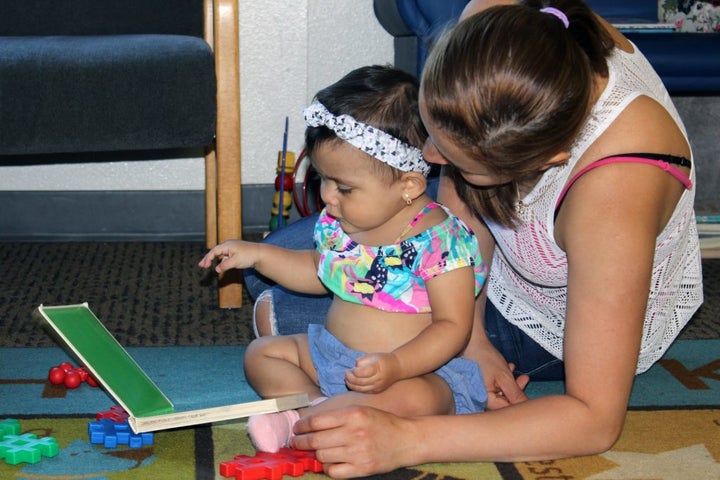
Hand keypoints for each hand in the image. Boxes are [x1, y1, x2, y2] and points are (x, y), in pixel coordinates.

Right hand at [197, 240, 257, 272]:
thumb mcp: (235, 262)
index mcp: (227, 245)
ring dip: (214, 260)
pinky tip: (220, 266)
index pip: (214, 251)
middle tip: (201, 265)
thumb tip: (216, 269)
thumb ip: (224, 266)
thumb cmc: (248, 256)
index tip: (203, 265)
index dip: (207, 258)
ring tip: (207, 265)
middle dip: (208, 258)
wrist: (261, 254)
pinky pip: (226, 256)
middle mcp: (229, 245)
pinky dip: (221, 261)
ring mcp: (233, 248)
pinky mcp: (237, 252)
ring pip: (220, 254)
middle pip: (215, 251)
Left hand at [292, 405, 416, 477]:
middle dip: (300, 442)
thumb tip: (309, 424)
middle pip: (316, 440)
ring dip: (315, 454)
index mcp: (353, 414)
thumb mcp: (360, 410)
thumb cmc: (381, 422)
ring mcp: (358, 452)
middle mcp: (355, 433)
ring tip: (315, 451)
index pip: (317, 421)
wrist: (406, 439)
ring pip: (322, 456)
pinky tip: (329, 462)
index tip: (296, 429)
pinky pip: (334, 471)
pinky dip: (327, 467)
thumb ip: (337, 416)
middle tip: (296, 442)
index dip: (302, 426)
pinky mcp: (362, 468)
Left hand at [344, 353, 400, 393]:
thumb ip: (362, 361)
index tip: (350, 368)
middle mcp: (378, 379)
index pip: (362, 373)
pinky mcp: (377, 391)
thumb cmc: (383, 359)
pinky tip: (353, 384)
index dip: (354, 372)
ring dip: (351, 385)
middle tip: (346, 373)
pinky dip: (357, 389)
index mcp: (377, 368)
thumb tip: (354, 368)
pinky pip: (364, 392)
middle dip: (350, 378)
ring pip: (361, 389)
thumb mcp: (373, 355)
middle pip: (360, 382)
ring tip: (347, 379)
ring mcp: (378, 387)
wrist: (397, 368)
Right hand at [465, 339, 528, 408]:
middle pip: (503, 401)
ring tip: (516, 371)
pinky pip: (495, 386)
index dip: (519, 404)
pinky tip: (507, 369)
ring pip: (500, 393)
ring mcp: (480, 391)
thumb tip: (527, 407)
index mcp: (484, 400)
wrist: (471, 341)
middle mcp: (480, 399)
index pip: (506, 409)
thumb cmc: (485, 358)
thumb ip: (515, 394)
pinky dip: (502, 379)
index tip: (529, 396)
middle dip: (516, 391)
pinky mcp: (481, 384)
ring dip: (510, 383)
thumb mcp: (504, 376)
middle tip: (524, 378)